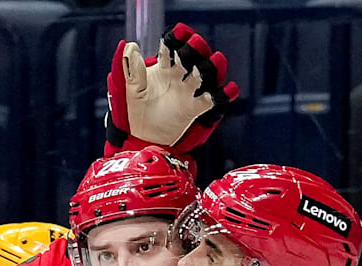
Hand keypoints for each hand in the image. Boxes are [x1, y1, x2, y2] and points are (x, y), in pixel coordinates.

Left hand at [105, 22, 239, 156]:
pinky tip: (230, 89)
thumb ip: (132, 69)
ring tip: (213, 62)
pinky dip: (223, 95)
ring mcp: (188, 92)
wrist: (143, 137)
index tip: (180, 32)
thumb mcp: (131, 89)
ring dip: (209, 67)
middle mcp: (178, 76)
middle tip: (195, 45)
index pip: (170, 49)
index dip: (176, 39)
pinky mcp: (195, 109)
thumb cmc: (136, 110)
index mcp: (162, 68)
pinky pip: (213, 100)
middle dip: (194, 50)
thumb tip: (131, 46)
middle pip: (191, 58)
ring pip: (204, 75)